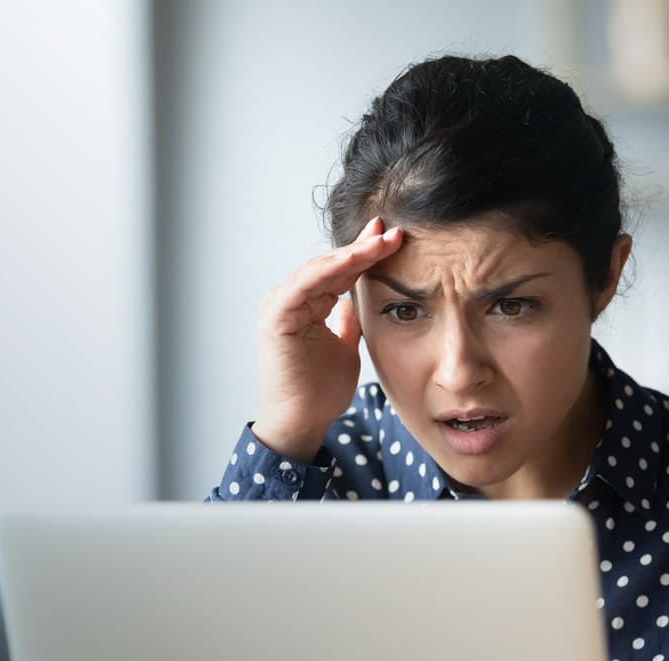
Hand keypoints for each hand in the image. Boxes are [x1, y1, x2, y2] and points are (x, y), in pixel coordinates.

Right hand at [251, 217, 403, 461]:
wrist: (303, 422)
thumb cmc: (319, 392)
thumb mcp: (345, 348)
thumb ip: (348, 323)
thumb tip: (356, 302)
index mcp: (306, 306)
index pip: (339, 272)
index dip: (364, 254)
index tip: (392, 239)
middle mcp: (291, 301)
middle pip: (330, 265)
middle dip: (362, 246)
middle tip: (391, 231)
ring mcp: (281, 307)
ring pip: (320, 270)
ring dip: (351, 254)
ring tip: (381, 241)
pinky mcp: (276, 317)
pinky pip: (303, 285)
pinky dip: (328, 270)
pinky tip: (353, 258)